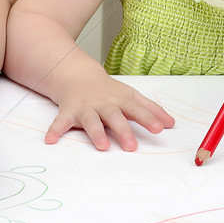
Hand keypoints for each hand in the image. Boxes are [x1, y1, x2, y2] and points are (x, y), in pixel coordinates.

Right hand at [45, 67, 175, 149]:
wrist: (78, 75)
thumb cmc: (109, 91)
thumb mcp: (131, 96)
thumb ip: (151, 110)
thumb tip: (172, 123)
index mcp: (121, 100)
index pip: (137, 110)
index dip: (149, 119)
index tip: (160, 129)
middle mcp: (104, 104)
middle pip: (115, 117)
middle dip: (123, 131)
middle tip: (132, 147)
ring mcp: (86, 108)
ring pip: (91, 121)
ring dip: (96, 133)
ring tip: (102, 146)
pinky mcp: (68, 112)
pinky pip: (60, 122)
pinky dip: (54, 130)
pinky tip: (51, 140)